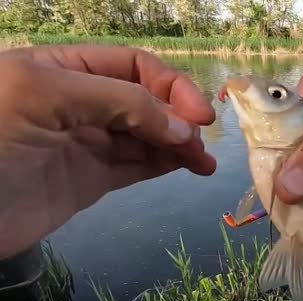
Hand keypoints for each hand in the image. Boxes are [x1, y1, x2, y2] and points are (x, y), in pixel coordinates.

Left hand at [0, 45, 215, 259]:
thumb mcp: (46, 96)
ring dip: (180, 144)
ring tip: (204, 163)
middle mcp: (80, 102)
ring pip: (147, 135)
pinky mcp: (90, 179)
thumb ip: (119, 102)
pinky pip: (137, 165)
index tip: (198, 116)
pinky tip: (189, 168)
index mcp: (63, 69)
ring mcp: (86, 142)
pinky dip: (166, 165)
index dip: (170, 86)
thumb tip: (183, 126)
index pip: (133, 66)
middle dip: (178, 117)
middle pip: (146, 100)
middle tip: (200, 144)